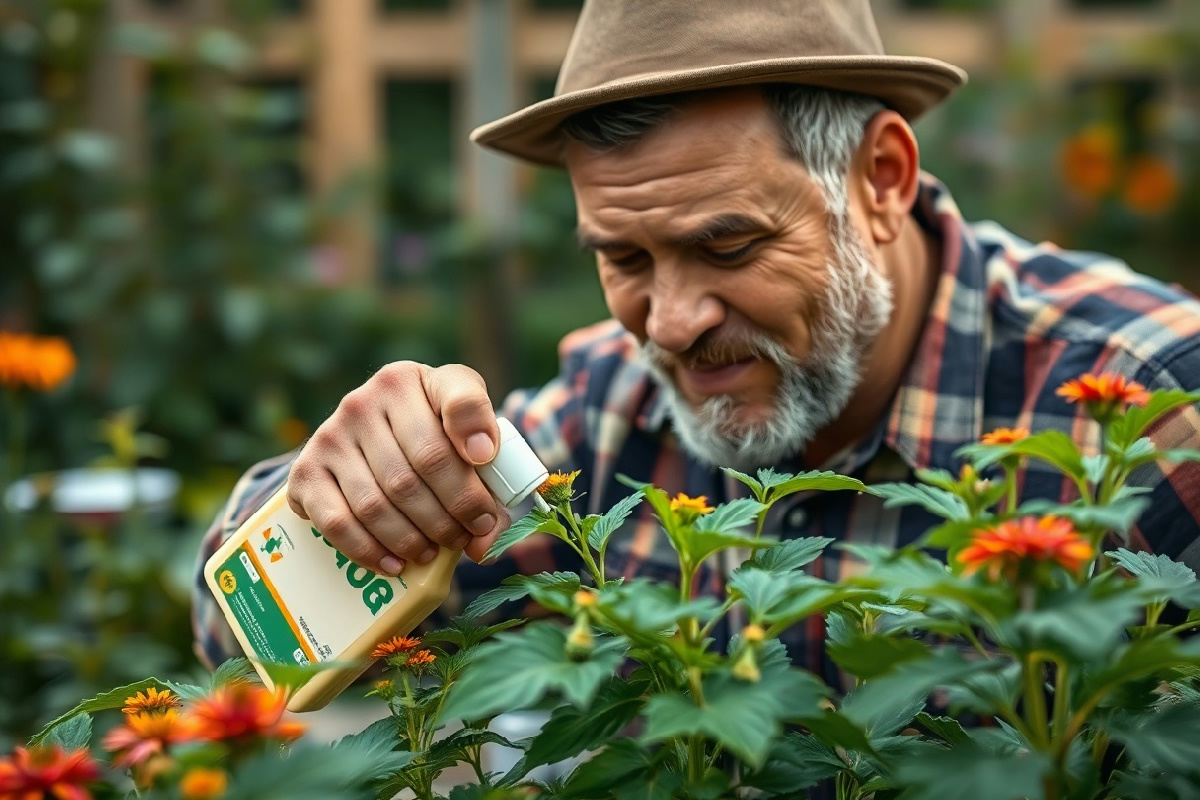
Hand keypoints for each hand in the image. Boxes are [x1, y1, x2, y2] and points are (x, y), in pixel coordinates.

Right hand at [285, 362, 511, 574]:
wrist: (363, 441)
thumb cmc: (428, 436)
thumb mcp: (461, 431)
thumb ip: (489, 476)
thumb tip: (485, 539)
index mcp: (410, 380)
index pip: (457, 404)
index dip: (477, 437)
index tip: (486, 462)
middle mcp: (365, 399)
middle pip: (423, 466)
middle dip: (454, 511)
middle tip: (466, 535)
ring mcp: (331, 435)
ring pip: (380, 501)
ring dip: (413, 537)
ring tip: (432, 552)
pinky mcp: (305, 471)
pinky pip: (338, 521)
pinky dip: (369, 550)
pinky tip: (393, 564)